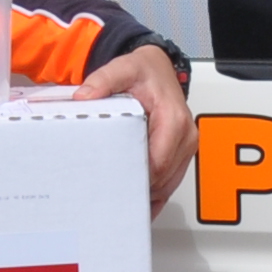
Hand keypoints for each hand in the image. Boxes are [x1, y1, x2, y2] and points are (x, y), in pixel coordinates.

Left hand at [77, 47, 197, 208]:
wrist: (158, 68)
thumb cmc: (145, 72)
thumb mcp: (122, 69)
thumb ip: (103, 81)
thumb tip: (85, 96)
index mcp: (174, 120)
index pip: (157, 163)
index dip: (135, 177)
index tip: (113, 184)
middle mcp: (185, 136)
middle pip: (162, 179)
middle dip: (137, 188)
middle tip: (110, 197)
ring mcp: (186, 146)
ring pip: (167, 184)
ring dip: (147, 193)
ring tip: (120, 200)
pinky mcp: (182, 153)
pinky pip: (170, 181)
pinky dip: (155, 193)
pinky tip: (138, 202)